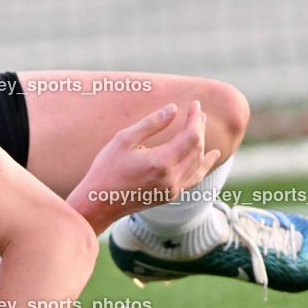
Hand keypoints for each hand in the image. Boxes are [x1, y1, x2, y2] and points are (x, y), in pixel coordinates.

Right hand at [69, 100, 221, 233]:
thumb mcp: (123, 140)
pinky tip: (209, 157)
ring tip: (200, 127)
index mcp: (162, 163)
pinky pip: (194, 178)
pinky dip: (203, 166)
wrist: (98, 203)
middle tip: (196, 113)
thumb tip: (173, 109)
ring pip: (198, 163)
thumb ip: (150, 124)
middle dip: (199, 128)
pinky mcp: (169, 196)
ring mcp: (172, 190)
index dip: (195, 118)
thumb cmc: (106, 169)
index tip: (194, 104)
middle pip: (197, 148)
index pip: (191, 136)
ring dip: (202, 144)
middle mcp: (172, 178)